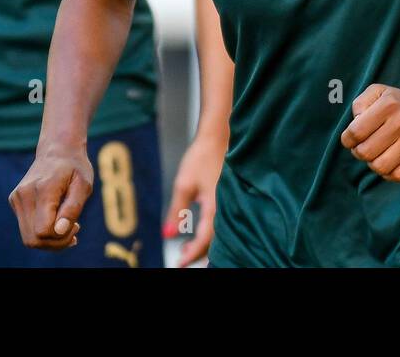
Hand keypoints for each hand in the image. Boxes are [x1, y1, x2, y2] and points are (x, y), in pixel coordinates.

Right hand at [8, 147, 91, 249]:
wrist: (58, 150)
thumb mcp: (83, 185)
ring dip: (49, 240)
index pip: (43, 231)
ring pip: (28, 238)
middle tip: (74, 230)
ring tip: (67, 227)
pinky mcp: (15, 201)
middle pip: (33, 239)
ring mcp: (16, 198)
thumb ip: (72, 208)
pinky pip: (27, 229)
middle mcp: (24, 195)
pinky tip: (56, 220)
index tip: (77, 225)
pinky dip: (42, 232)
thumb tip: (59, 231)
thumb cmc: (75, 168)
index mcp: (43, 189)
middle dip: (56, 243)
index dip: (61, 237)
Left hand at [163, 132, 225, 266]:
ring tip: (189, 249)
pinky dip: (213, 233)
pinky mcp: (231, 200)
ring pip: (220, 234)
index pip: (203, 240)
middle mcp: (226, 208)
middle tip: (183, 258)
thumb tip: (167, 234)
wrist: (218, 138)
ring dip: (206, 245)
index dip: (191, 254)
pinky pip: (224, 223)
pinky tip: (204, 233)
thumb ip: (176, 211)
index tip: (179, 262)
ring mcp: (231, 204)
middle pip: (215, 242)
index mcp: (215, 207)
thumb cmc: (201, 157)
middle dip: (199, 254)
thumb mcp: (183, 185)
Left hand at [340, 84, 399, 181]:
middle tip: (363, 147)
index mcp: (389, 103)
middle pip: (366, 152)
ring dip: (372, 164)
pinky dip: (388, 173)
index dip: (347, 139)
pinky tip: (388, 162)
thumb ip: (360, 103)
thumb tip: (355, 123)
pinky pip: (399, 175)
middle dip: (358, 152)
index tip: (350, 139)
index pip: (356, 132)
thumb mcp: (380, 92)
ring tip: (375, 155)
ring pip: (380, 166)